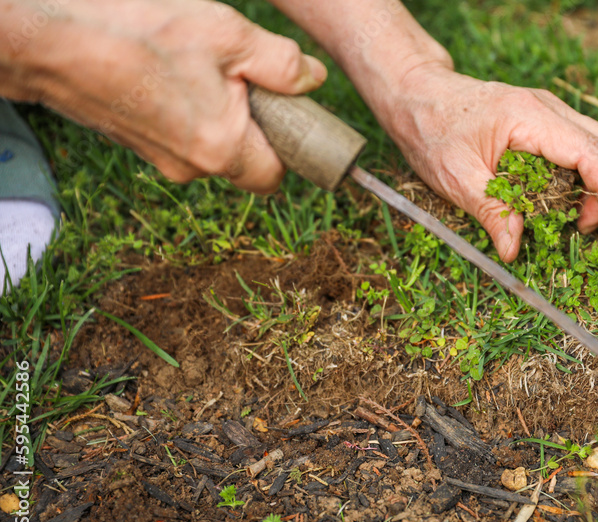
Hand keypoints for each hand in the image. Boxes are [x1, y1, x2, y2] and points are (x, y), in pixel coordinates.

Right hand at [1, 0, 326, 192]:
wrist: (48, 39)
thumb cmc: (140, 32)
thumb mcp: (228, 35)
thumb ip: (281, 63)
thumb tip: (313, 79)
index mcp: (223, 149)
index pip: (276, 177)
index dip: (289, 147)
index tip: (286, 111)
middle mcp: (191, 166)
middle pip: (244, 161)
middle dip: (254, 125)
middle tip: (244, 76)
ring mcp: (158, 158)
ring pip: (211, 145)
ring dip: (219, 112)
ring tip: (199, 64)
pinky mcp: (134, 143)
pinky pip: (179, 134)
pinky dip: (187, 108)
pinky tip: (170, 69)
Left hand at [384, 65, 597, 261]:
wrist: (417, 93)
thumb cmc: (431, 129)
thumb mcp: (455, 177)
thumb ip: (490, 213)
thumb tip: (512, 250)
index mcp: (529, 117)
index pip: (592, 153)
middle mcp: (547, 107)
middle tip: (590, 226)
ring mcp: (548, 109)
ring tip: (576, 216)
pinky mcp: (544, 118)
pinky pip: (580, 143)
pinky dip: (584, 173)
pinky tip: (562, 197)